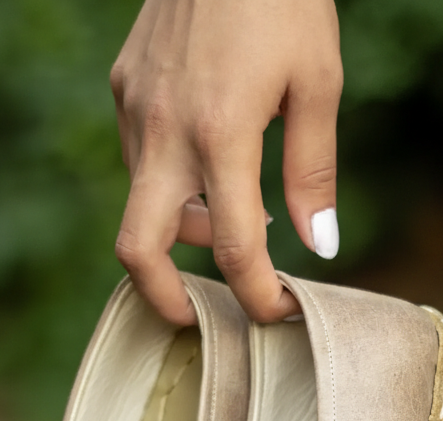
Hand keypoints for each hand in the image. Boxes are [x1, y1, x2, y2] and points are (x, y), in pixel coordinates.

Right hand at [110, 0, 342, 324]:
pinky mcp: (124, 87)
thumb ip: (313, 172)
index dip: (257, 296)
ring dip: (183, 228)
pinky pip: (140, 160)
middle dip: (166, 297)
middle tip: (198, 315)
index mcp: (221, 132)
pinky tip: (210, 157)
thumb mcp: (318, 83)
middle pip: (138, 249)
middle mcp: (164, 128)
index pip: (235, 249)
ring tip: (232, 215)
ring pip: (143, 203)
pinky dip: (172, 183)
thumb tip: (318, 246)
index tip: (276, 311)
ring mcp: (135, 107)